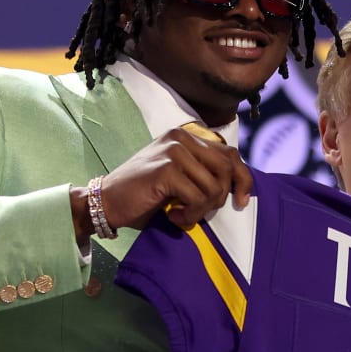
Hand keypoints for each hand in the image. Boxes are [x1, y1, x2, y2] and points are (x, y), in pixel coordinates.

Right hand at [86, 124, 253, 233]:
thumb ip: (203, 171)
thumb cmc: (145, 194)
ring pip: (213, 186)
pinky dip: (190, 214)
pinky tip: (174, 215)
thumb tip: (239, 184)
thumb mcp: (179, 175)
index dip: (243, 178)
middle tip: (202, 211)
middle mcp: (182, 137)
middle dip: (221, 196)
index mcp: (187, 136)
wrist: (107, 201)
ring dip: (202, 209)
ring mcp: (174, 151)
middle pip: (226, 168)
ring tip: (183, 214)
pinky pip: (198, 198)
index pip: (230, 153)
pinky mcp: (166, 170)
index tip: (242, 201)